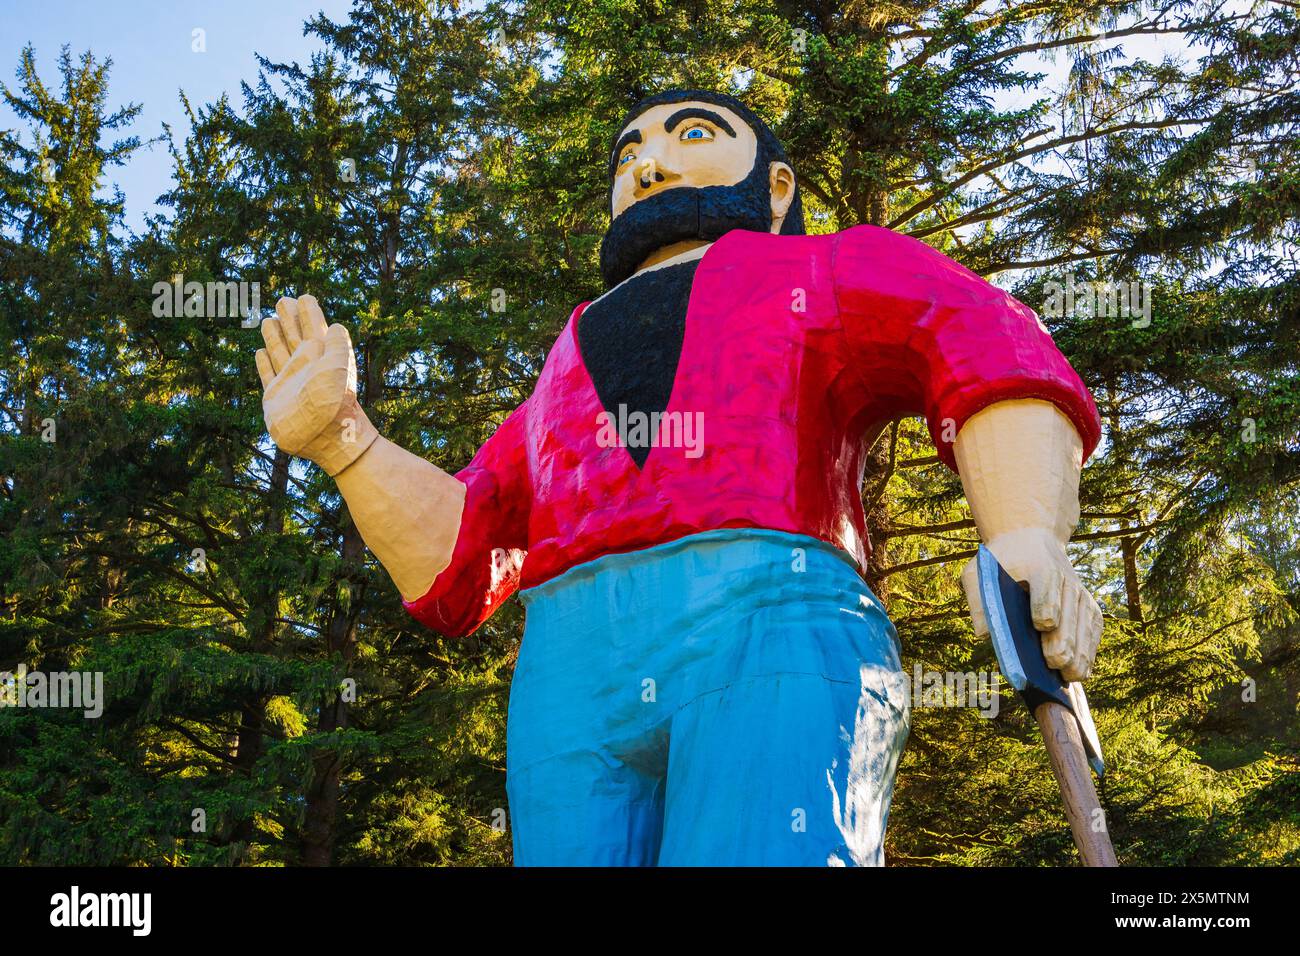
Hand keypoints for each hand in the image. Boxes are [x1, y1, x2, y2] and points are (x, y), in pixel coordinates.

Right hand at [255, 295, 377, 475]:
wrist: (324, 438)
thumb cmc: (335, 402)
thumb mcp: (340, 366)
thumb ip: (338, 344)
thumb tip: (336, 326)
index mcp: (322, 357)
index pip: (314, 328)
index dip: (309, 312)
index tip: (304, 296)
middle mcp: (305, 367)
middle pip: (294, 336)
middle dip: (289, 318)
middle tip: (283, 300)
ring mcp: (289, 381)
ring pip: (279, 351)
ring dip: (275, 335)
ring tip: (269, 319)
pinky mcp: (275, 397)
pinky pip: (268, 374)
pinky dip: (263, 362)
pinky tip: (259, 352)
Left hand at [960, 527, 1102, 681]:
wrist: (1030, 539)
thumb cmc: (1001, 561)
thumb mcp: (979, 572)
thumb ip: (979, 601)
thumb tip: (985, 636)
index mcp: (1040, 570)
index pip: (1048, 593)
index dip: (1045, 611)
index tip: (1041, 625)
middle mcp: (1067, 582)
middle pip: (1068, 619)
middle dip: (1061, 643)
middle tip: (1052, 662)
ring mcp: (1082, 596)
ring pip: (1084, 631)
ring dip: (1077, 655)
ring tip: (1066, 676)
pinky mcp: (1091, 608)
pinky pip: (1093, 634)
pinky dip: (1088, 653)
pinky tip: (1076, 671)